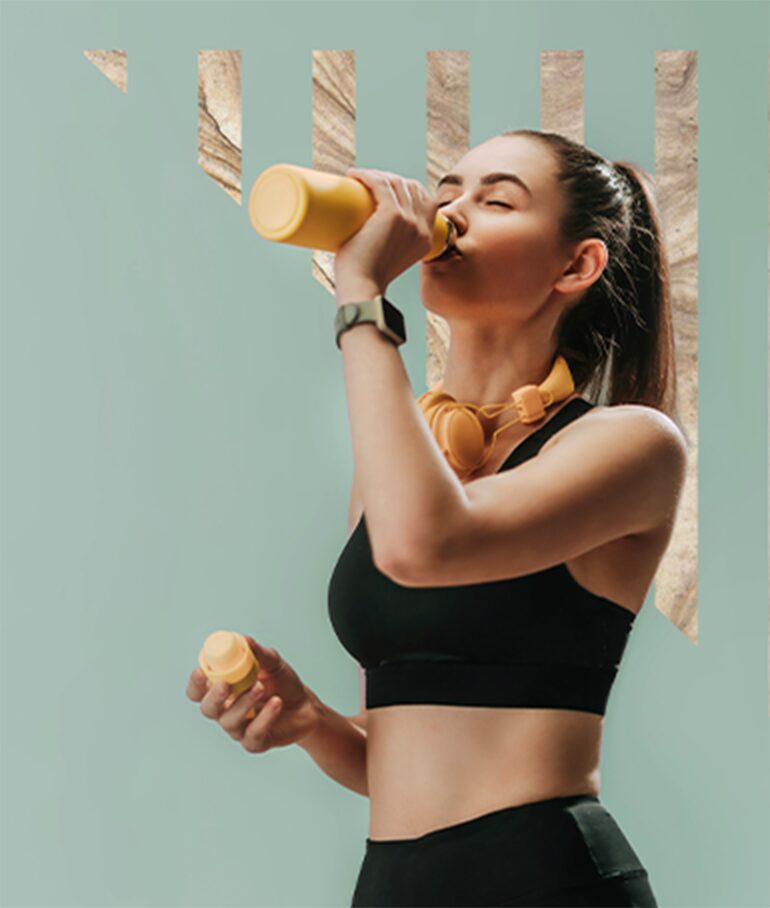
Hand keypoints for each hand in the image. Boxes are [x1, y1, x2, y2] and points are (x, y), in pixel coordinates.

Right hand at [186, 635, 320, 753]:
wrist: (306, 705)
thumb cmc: (283, 684)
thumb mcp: (273, 663)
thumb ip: (258, 653)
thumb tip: (245, 640)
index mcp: (224, 689)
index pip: (198, 691)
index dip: (195, 683)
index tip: (201, 670)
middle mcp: (226, 710)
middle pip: (208, 709)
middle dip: (214, 697)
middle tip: (226, 684)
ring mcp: (239, 728)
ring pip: (230, 721)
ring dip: (244, 703)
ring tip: (261, 687)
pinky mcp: (255, 742)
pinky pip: (253, 735)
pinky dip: (264, 717)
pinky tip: (275, 703)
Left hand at [334, 168, 437, 302]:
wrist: (362, 288)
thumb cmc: (366, 279)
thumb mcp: (389, 261)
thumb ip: (386, 247)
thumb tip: (362, 233)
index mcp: (427, 240)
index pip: (427, 200)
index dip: (408, 187)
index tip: (386, 187)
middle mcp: (423, 228)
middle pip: (412, 186)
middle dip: (391, 177)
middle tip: (367, 183)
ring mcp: (409, 220)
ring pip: (396, 182)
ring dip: (376, 174)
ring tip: (357, 179)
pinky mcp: (392, 215)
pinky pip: (381, 184)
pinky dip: (366, 175)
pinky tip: (354, 174)